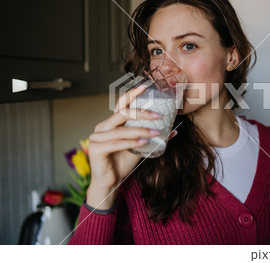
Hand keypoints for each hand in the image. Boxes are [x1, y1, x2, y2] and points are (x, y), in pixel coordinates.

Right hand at [85, 85, 174, 209]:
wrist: (110, 183)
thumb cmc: (123, 163)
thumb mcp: (140, 147)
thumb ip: (152, 137)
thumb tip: (173, 130)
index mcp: (111, 123)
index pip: (121, 104)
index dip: (132, 94)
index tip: (146, 87)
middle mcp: (102, 127)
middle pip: (122, 113)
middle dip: (141, 112)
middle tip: (158, 116)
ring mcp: (96, 137)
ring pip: (121, 129)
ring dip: (140, 130)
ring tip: (155, 132)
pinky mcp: (96, 149)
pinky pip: (115, 143)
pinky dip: (130, 142)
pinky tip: (143, 143)